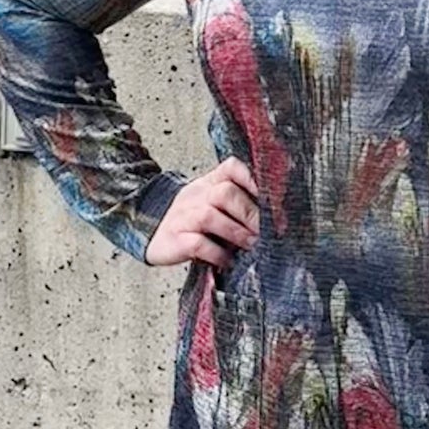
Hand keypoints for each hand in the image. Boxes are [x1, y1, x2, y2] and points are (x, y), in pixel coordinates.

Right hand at [146, 156, 260, 270]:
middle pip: (225, 193)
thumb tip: (277, 216)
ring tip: (252, 246)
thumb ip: (238, 203)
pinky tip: (228, 261)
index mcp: (209, 183)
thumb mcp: (213, 203)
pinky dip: (217, 253)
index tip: (271, 196)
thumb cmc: (192, 222)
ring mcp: (183, 217)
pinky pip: (198, 243)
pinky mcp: (175, 240)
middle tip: (267, 232)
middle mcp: (196, 196)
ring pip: (210, 216)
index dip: (251, 177)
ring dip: (237, 233)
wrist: (151, 233)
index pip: (231, 167)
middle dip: (249, 214)